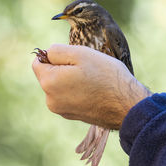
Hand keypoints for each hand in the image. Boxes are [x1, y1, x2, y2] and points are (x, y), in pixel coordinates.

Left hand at [32, 44, 150, 128]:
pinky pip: (67, 96)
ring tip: (90, 79)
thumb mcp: (80, 53)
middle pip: (48, 74)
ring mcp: (61, 110)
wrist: (127, 105)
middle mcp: (51, 100)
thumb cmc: (106, 75)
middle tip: (84, 67)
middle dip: (61, 67)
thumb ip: (56, 51)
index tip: (70, 56)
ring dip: (68, 78)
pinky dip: (75, 90)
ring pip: (58, 85)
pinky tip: (92, 89)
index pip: (37, 62)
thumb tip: (45, 54)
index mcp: (49, 82)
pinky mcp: (72, 115)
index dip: (51, 55)